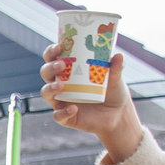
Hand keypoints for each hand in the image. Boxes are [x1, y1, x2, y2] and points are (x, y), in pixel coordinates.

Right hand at [41, 44, 145, 164]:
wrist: (117, 114)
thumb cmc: (112, 91)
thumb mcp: (115, 78)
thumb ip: (116, 68)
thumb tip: (118, 56)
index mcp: (69, 71)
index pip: (53, 58)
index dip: (51, 52)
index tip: (59, 47)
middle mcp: (61, 84)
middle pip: (46, 73)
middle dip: (50, 68)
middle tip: (61, 65)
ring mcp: (62, 101)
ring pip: (46, 93)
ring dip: (50, 88)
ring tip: (60, 86)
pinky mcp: (66, 117)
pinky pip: (58, 116)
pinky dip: (63, 112)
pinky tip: (74, 109)